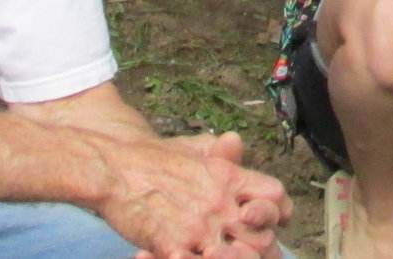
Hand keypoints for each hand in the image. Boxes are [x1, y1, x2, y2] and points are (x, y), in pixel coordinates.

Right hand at [105, 131, 287, 258]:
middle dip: (261, 248)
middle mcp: (220, 203)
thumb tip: (238, 145)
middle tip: (247, 249)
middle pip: (264, 236)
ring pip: (238, 257)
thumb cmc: (153, 160)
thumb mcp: (194, 151)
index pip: (275, 196)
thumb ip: (221, 155)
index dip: (278, 212)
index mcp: (228, 178)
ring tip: (222, 254)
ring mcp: (198, 228)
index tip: (274, 222)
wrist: (114, 168)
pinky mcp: (172, 246)